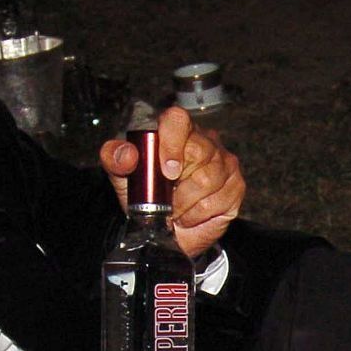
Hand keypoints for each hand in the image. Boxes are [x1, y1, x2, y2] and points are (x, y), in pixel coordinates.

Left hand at [99, 106, 245, 257]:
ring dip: (185, 203)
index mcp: (175, 131)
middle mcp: (204, 141)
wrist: (165, 231)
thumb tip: (126, 154)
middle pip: (199, 150)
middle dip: (178, 183)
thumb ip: (114, 159)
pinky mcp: (236, 185)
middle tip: (165, 200)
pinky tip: (190, 215)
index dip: (172, 142)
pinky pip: (219, 200)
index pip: (178, 119)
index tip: (167, 170)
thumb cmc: (145, 196)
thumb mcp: (122, 177)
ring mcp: (224, 162)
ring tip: (175, 210)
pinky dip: (198, 214)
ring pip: (208, 179)